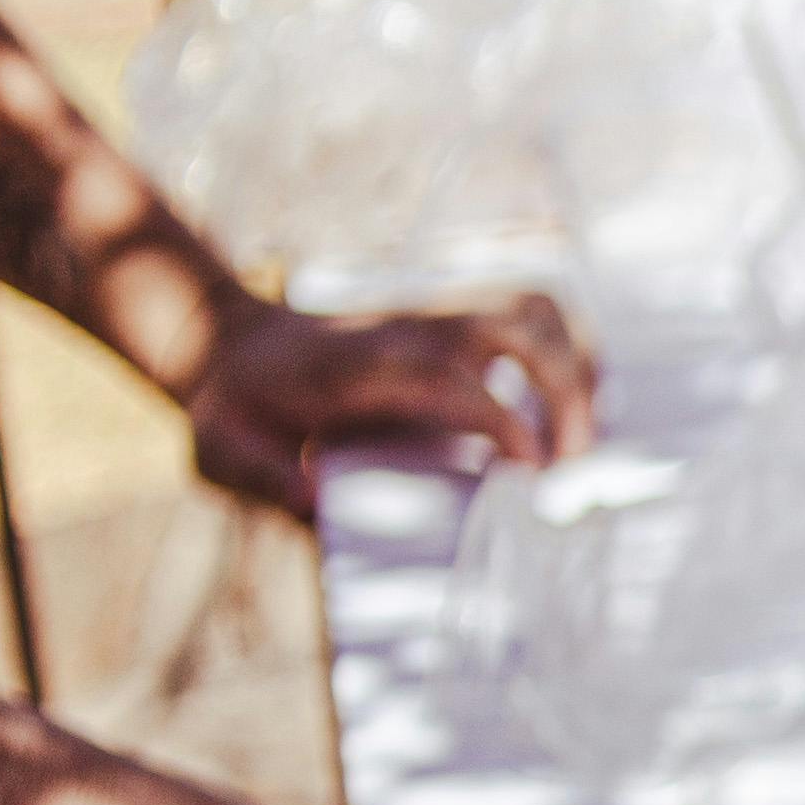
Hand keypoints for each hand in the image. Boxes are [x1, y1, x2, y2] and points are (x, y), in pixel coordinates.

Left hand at [181, 292, 602, 519]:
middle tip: (573, 466)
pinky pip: (536, 311)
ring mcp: (440, 313)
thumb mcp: (223, 450)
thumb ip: (261, 475)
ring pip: (539, 307)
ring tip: (582, 437)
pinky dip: (571, 351)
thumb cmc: (237, 409)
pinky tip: (571, 407)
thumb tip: (312, 497)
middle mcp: (414, 327)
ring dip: (579, 365)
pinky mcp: (457, 317)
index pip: (454, 375)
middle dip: (567, 392)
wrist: (231, 343)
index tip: (535, 471)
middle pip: (521, 325)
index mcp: (365, 360)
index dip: (503, 418)